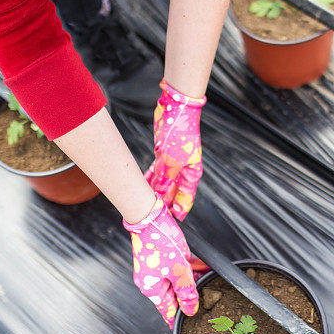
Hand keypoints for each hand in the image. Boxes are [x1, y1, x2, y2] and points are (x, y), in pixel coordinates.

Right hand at [123, 195, 198, 328]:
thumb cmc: (159, 242)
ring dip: (193, 280)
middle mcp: (152, 281)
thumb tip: (191, 310)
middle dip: (192, 295)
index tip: (191, 327)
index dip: (181, 319)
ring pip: (178, 281)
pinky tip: (203, 266)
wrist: (149, 216)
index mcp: (152, 289)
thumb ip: (187, 290)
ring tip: (208, 279)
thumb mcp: (178, 270)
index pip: (168, 311)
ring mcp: (156, 269)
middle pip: (175, 295)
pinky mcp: (161, 258)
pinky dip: (189, 269)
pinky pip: (177, 268)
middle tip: (208, 298)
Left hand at [144, 79, 204, 219]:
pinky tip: (141, 185)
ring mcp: (174, 163)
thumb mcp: (171, 161)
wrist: (178, 110)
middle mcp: (184, 171)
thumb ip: (165, 180)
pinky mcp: (164, 155)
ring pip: (163, 183)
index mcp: (192, 175)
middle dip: (164, 204)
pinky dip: (150, 179)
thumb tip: (159, 197)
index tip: (168, 223)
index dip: (177, 212)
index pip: (185, 199)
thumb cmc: (180, 134)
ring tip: (143, 203)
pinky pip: (156, 172)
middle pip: (173, 193)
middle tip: (152, 217)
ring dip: (154, 192)